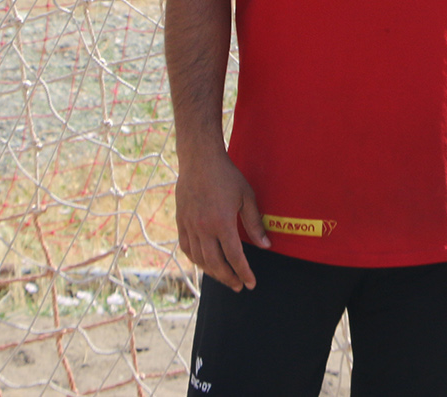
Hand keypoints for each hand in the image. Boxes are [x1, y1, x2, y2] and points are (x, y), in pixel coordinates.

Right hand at [176, 148, 267, 290]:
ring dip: (213, 272)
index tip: (251, 283)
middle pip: (215, 263)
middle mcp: (203, 228)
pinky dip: (196, 260)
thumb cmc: (227, 176)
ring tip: (225, 277)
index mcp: (222, 223)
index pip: (234, 257)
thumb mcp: (246, 197)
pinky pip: (186, 248)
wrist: (199, 160)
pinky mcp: (181, 222)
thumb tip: (265, 245)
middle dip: (229, 278)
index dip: (243, 272)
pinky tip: (205, 263)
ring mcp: (189, 226)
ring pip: (199, 259)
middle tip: (239, 286)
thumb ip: (254, 223)